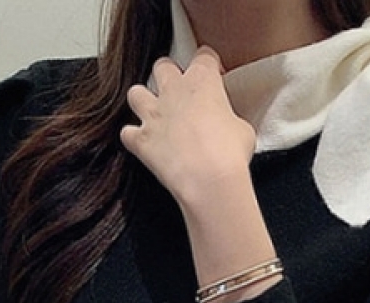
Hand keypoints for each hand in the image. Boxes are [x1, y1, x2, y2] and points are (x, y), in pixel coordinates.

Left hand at [120, 48, 255, 205]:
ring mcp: (154, 114)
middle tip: (180, 94)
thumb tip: (228, 127)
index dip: (210, 67)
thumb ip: (230, 119)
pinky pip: (126, 133)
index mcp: (203, 81)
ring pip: (136, 93)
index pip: (204, 57)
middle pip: (163, 66)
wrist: (209, 179)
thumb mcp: (243, 129)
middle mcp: (173, 91)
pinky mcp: (141, 140)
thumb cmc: (230, 154)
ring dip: (143, 102)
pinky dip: (133, 138)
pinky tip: (143, 145)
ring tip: (154, 115)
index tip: (215, 81)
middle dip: (169, 76)